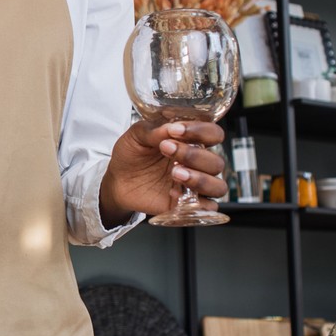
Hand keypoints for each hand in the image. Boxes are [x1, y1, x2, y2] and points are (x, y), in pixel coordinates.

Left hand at [99, 119, 226, 226]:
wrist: (118, 180)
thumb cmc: (132, 154)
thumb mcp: (137, 135)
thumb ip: (154, 130)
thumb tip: (170, 127)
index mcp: (192, 141)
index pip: (213, 133)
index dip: (201, 131)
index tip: (176, 130)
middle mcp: (198, 163)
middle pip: (216, 162)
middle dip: (194, 156)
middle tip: (167, 149)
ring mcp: (195, 185)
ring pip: (218, 186)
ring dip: (200, 179)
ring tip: (175, 173)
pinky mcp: (188, 204)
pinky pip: (207, 208)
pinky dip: (197, 203)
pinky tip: (174, 193)